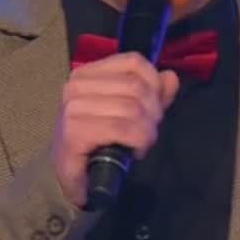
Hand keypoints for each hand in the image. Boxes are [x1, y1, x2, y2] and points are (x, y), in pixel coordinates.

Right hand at [50, 52, 180, 207]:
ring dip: (146, 131)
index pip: (133, 62)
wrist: (69, 177)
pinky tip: (134, 152)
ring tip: (141, 143)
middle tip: (147, 133)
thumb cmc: (97, 143)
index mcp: (87, 74)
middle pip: (136, 87)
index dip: (154, 84)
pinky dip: (138, 142)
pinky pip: (122, 129)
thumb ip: (151, 94)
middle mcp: (76, 85)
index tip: (153, 109)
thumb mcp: (128, 113)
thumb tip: (170, 77)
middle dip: (153, 113)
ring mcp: (73, 107)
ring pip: (132, 109)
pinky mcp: (74, 131)